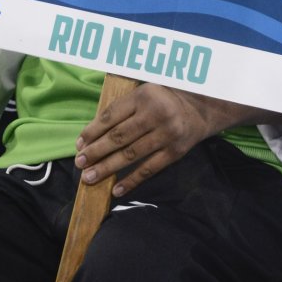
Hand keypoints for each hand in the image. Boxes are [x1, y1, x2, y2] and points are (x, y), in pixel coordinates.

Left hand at [74, 84, 256, 196]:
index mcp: (144, 95)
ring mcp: (166, 134)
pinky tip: (116, 190)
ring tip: (89, 177)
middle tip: (79, 163)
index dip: (92, 131)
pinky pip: (149, 169)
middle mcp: (155, 114)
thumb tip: (92, 133)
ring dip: (107, 168)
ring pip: (130, 155)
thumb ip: (122, 107)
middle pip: (118, 137)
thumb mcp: (144, 91)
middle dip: (95, 152)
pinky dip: (131, 180)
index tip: (79, 144)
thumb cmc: (164, 98)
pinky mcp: (175, 152)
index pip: (111, 116)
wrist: (202, 107)